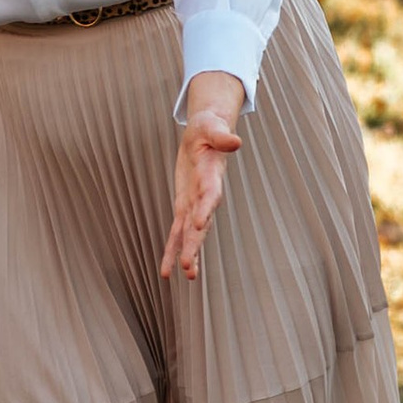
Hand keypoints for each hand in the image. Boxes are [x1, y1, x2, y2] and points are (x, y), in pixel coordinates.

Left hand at [160, 74, 245, 284]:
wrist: (207, 134)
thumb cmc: (211, 129)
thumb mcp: (213, 127)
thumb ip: (222, 136)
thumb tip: (236, 141)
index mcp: (212, 176)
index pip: (210, 195)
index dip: (205, 208)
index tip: (199, 222)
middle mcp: (205, 195)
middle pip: (201, 223)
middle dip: (195, 244)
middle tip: (189, 266)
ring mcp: (195, 203)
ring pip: (190, 234)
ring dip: (188, 254)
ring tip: (187, 275)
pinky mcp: (184, 206)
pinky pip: (177, 232)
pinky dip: (172, 250)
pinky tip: (167, 271)